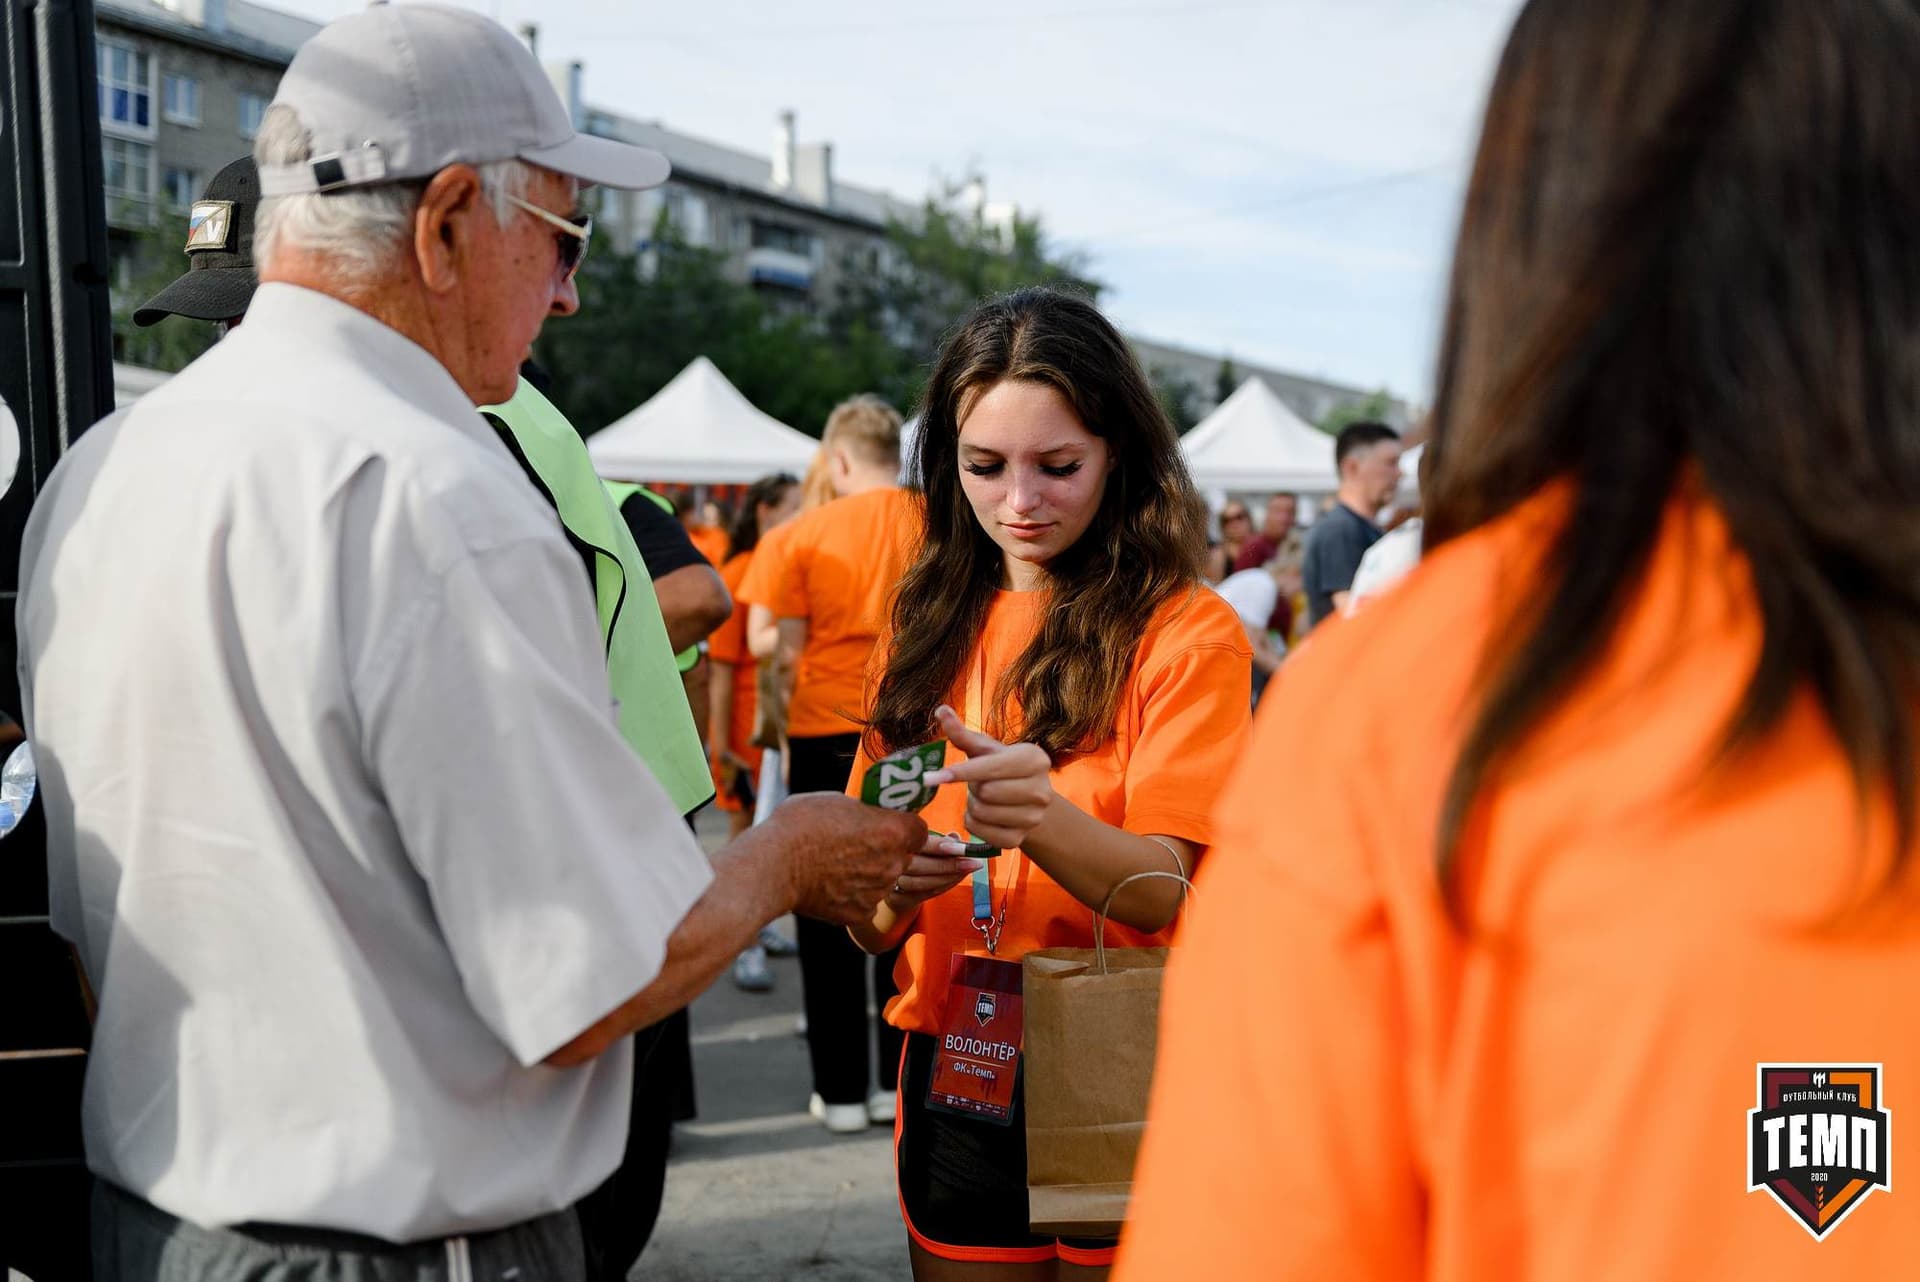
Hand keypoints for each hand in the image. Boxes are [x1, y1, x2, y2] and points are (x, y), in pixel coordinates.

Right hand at [767, 793, 923, 924]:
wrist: (774, 865)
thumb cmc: (800, 825)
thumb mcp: (837, 801)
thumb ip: (865, 812)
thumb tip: (871, 814)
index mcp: (892, 831)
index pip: (919, 830)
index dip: (904, 827)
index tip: (888, 826)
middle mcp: (892, 863)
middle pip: (903, 856)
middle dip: (886, 850)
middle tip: (856, 844)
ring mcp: (878, 892)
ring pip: (883, 880)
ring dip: (869, 873)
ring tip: (836, 864)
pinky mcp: (861, 913)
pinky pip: (866, 901)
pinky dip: (853, 895)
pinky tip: (831, 884)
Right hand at [886, 832, 983, 909]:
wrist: (883, 881)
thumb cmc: (904, 854)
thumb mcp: (918, 840)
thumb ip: (936, 839)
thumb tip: (955, 837)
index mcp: (892, 842)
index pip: (917, 844)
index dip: (940, 845)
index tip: (960, 845)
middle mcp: (889, 864)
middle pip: (921, 866)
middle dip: (950, 864)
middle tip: (973, 860)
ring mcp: (892, 883)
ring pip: (924, 882)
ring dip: (950, 876)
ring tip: (969, 868)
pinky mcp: (898, 898)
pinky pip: (925, 893)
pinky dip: (945, 885)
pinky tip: (959, 876)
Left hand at [924, 705, 1053, 850]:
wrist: (1026, 798)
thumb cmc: (1001, 766)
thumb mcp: (985, 749)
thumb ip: (962, 733)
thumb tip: (940, 709)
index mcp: (1034, 760)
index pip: (990, 768)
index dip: (958, 773)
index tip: (930, 778)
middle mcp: (1042, 790)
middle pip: (986, 792)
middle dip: (973, 788)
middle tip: (979, 783)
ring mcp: (1034, 818)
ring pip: (981, 813)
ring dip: (972, 805)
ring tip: (983, 797)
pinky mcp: (1020, 840)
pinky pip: (980, 833)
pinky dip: (973, 824)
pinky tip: (983, 814)